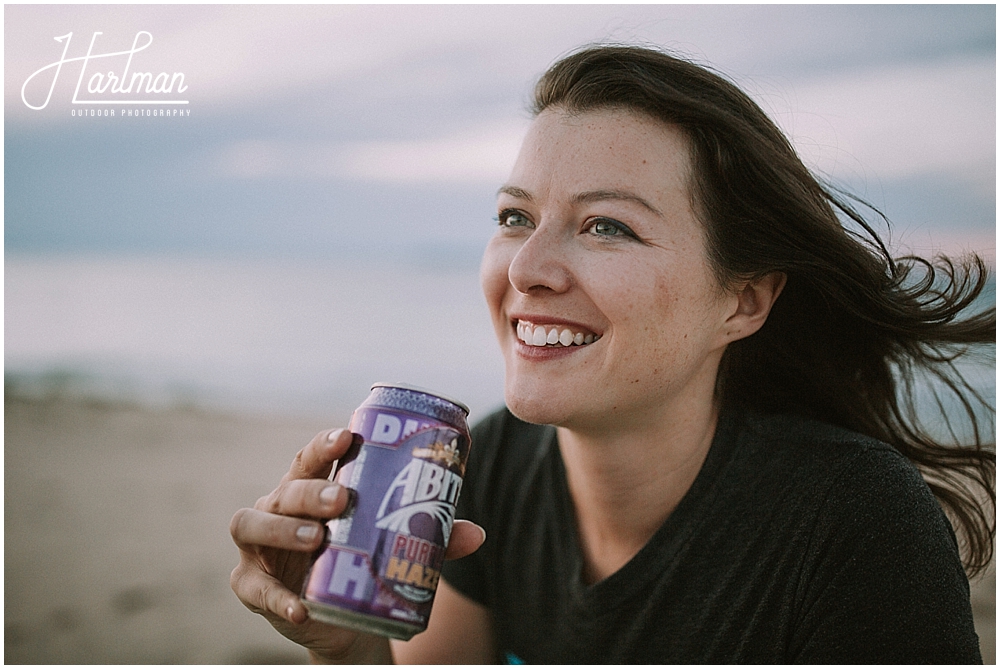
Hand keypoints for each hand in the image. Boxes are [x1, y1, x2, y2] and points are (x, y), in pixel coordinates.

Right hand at [229, 428, 484, 662]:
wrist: (344, 618)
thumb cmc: (363, 561)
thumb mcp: (394, 548)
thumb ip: (431, 540)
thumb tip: (477, 534)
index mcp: (310, 489)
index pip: (309, 458)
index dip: (324, 444)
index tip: (347, 437)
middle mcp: (277, 509)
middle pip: (284, 489)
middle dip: (310, 491)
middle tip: (341, 499)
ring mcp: (258, 547)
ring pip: (250, 524)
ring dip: (281, 528)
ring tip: (315, 538)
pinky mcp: (251, 585)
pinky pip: (254, 589)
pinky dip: (276, 598)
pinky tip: (301, 606)